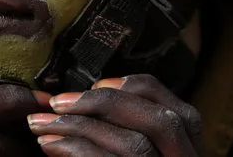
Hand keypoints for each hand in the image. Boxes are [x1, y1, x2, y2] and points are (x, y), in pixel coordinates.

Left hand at [27, 74, 201, 155]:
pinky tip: (51, 147)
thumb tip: (84, 99)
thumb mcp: (133, 156)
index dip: (136, 89)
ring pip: (136, 146)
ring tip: (43, 124)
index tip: (96, 83)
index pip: (177, 109)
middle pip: (159, 121)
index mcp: (189, 156)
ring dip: (82, 127)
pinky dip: (78, 151)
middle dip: (104, 104)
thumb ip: (122, 134)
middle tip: (57, 102)